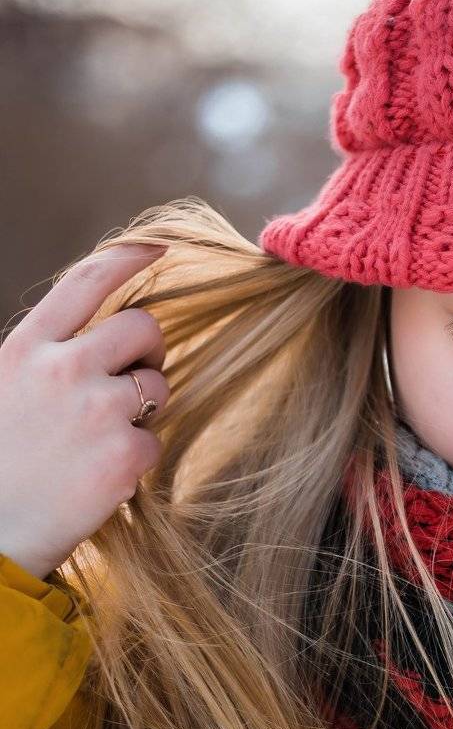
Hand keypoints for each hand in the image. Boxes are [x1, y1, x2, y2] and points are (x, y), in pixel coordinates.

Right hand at [0, 243, 168, 580]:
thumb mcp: (6, 388)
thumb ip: (49, 356)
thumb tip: (101, 334)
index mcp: (27, 347)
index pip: (88, 280)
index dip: (130, 256)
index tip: (160, 248)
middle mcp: (64, 369)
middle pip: (144, 327)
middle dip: (146, 351)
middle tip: (127, 384)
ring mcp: (99, 410)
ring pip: (158, 385)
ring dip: (142, 409)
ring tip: (97, 441)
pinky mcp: (126, 455)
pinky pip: (154, 442)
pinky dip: (134, 462)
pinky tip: (96, 480)